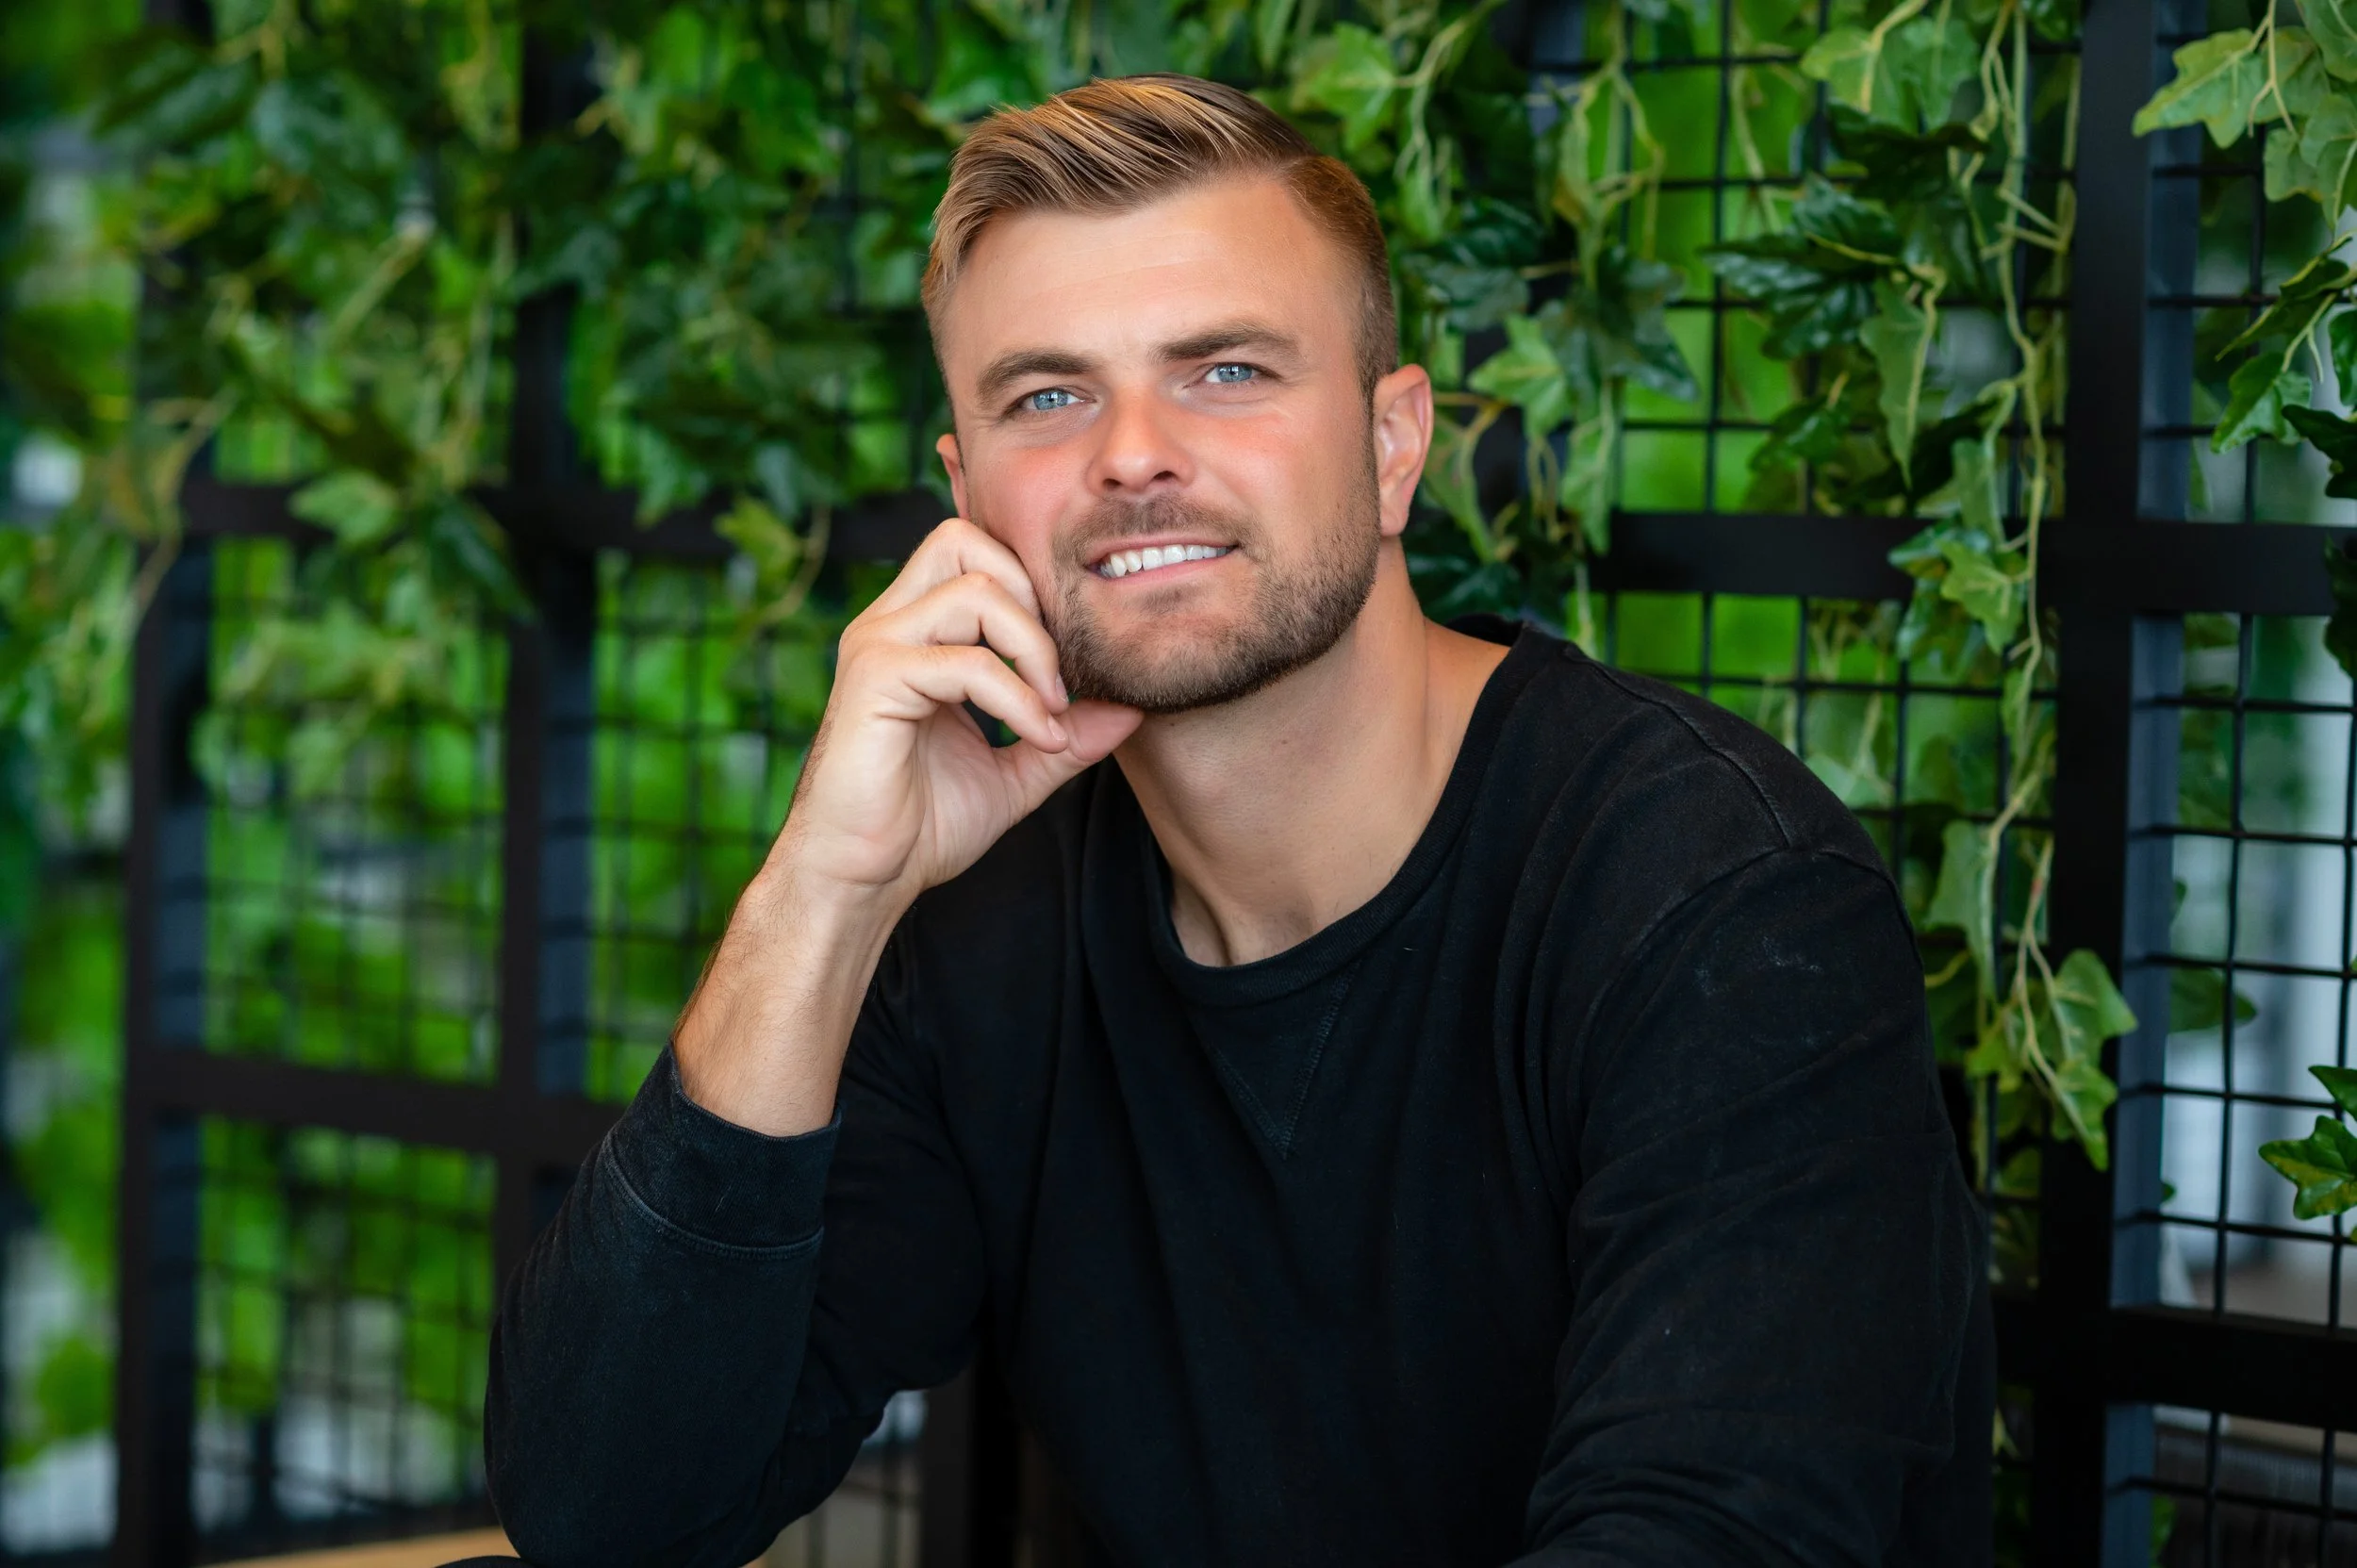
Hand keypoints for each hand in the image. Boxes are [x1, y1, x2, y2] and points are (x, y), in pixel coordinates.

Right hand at [779, 516, 1140, 903]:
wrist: (861, 879)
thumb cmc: (921, 826)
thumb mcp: (1017, 772)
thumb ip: (1068, 734)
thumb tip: (1133, 707)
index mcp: (915, 632)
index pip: (974, 549)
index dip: (1032, 585)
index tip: (1071, 658)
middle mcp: (890, 624)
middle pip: (965, 540)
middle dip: (1032, 598)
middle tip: (1060, 674)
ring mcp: (877, 646)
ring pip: (974, 589)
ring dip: (1033, 648)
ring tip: (1053, 711)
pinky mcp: (874, 680)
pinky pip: (966, 661)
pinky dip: (1017, 698)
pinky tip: (1038, 738)